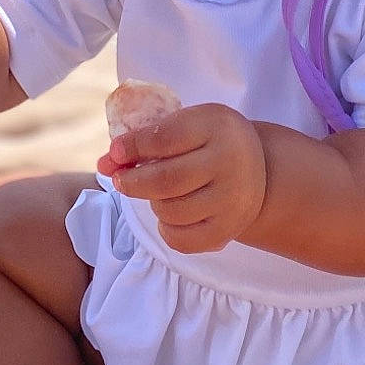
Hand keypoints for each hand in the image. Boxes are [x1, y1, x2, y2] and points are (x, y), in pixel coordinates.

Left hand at [99, 103, 267, 254]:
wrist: (260, 170)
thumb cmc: (210, 143)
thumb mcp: (187, 125)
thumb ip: (145, 140)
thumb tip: (104, 164)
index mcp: (217, 127)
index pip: (165, 138)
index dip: (132, 146)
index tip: (115, 152)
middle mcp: (230, 163)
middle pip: (165, 180)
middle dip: (132, 182)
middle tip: (121, 180)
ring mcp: (232, 200)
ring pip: (170, 211)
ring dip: (154, 203)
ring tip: (161, 193)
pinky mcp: (228, 229)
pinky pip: (180, 239)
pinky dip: (166, 228)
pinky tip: (171, 214)